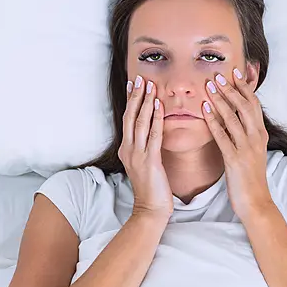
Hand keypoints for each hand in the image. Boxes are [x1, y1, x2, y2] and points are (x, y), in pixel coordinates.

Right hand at [119, 75, 172, 219]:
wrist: (150, 209)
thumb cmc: (152, 188)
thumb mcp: (146, 163)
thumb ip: (147, 146)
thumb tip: (154, 130)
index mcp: (127, 149)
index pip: (128, 119)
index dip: (131, 100)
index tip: (135, 84)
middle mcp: (129, 149)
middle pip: (130, 116)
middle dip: (136, 96)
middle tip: (141, 78)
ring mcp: (137, 155)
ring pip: (140, 122)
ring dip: (145, 102)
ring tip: (150, 86)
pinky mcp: (149, 161)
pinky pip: (153, 135)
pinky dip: (156, 119)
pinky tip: (159, 106)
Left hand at [201, 67, 274, 220]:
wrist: (256, 202)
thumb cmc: (250, 178)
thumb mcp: (252, 152)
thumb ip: (246, 135)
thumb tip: (235, 119)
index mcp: (260, 134)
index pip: (253, 104)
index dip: (244, 87)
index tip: (234, 72)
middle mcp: (256, 137)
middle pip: (244, 106)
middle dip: (231, 88)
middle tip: (218, 74)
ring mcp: (246, 148)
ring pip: (233, 117)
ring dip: (220, 100)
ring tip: (208, 86)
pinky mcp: (235, 159)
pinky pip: (223, 136)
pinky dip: (213, 121)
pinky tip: (204, 110)